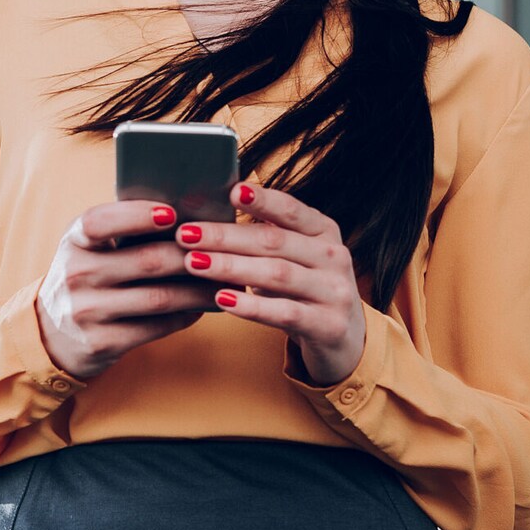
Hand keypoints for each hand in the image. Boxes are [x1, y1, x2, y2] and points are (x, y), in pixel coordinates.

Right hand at [35, 199, 224, 380]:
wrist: (51, 334)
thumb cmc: (85, 279)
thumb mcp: (88, 249)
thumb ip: (122, 231)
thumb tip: (188, 216)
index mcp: (73, 241)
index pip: (99, 221)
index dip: (136, 215)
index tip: (172, 213)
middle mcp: (75, 274)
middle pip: (146, 260)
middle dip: (192, 255)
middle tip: (223, 252)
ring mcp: (86, 311)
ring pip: (159, 297)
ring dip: (198, 291)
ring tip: (224, 284)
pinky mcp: (101, 342)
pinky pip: (157, 327)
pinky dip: (185, 316)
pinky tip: (201, 308)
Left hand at [176, 182, 366, 386]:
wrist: (344, 339)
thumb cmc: (303, 289)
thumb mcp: (294, 257)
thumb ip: (266, 235)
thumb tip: (208, 213)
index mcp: (324, 231)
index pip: (291, 210)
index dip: (262, 200)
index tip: (231, 190)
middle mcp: (334, 256)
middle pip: (274, 242)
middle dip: (225, 237)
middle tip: (186, 234)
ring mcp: (335, 291)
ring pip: (276, 274)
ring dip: (230, 267)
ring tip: (193, 263)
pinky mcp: (328, 325)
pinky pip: (285, 313)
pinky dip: (251, 306)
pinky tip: (221, 299)